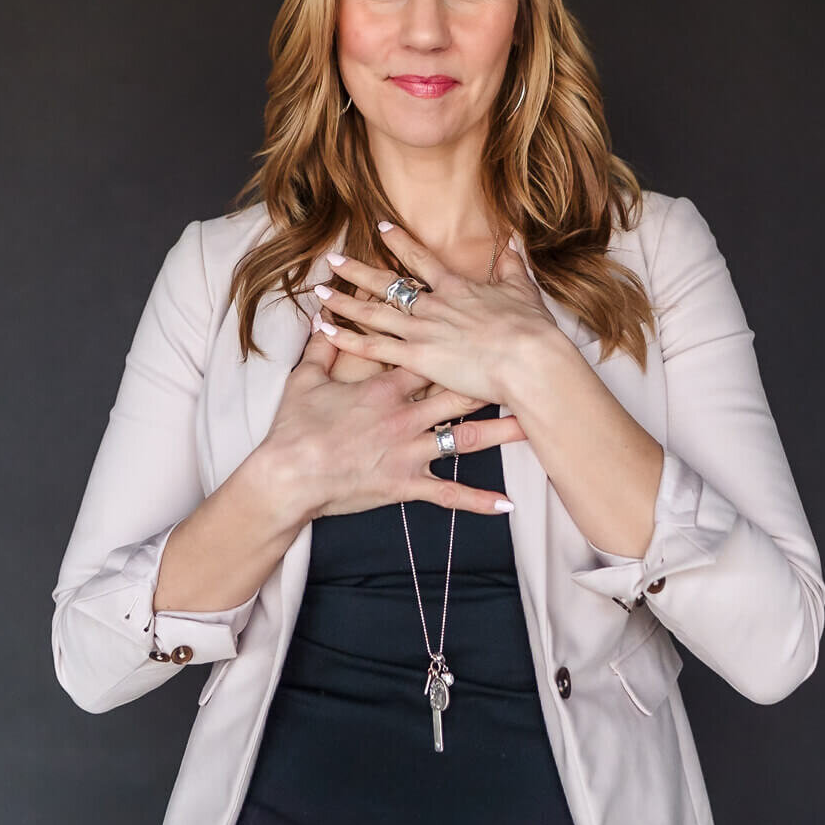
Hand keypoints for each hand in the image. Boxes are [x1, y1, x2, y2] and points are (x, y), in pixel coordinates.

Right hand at [259, 325, 526, 519]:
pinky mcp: (407, 485)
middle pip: (460, 393)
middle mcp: (405, 416)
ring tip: (536, 427)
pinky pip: (450, 495)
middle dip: (495, 381)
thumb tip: (322, 320)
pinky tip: (507, 504)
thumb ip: (321, 348)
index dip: (460, 346)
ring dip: (503, 434)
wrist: (288, 476)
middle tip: (528, 370)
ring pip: (467, 441)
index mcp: (385, 388)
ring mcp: (410, 451)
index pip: (431, 359)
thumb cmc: (294, 429)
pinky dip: (479, 500)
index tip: (487, 334)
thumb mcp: (305, 380)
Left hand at [311, 222, 559, 407]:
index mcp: (456, 288)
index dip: (398, 242)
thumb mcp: (524, 289)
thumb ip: (513, 264)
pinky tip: (324, 329)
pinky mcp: (417, 357)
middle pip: (386, 283)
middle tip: (333, 259)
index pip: (420, 259)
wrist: (529, 359)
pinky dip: (345, 338)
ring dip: (342, 301)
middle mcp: (433, 304)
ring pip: (372, 312)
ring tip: (318, 291)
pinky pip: (372, 346)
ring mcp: (422, 330)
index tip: (380, 227)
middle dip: (357, 270)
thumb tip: (512, 239)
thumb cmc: (531, 329)